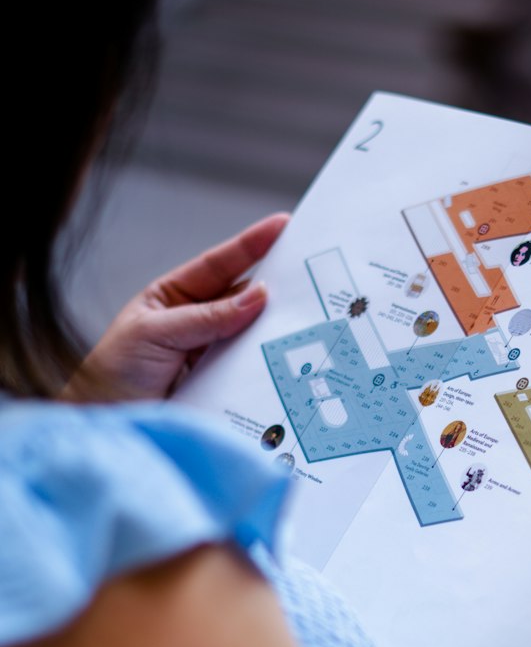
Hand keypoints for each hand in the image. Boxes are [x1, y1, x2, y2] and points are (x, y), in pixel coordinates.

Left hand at [68, 213, 288, 400]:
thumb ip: (207, 317)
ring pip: (252, 334)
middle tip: (310, 275)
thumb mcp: (156, 333)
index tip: (283, 226)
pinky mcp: (221, 386)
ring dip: (275, 329)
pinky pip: (250, 369)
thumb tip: (258, 296)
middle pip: (243, 298)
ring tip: (305, 318)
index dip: (251, 245)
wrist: (103, 420)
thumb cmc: (113, 373)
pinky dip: (269, 364)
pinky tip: (287, 360)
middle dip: (276, 285)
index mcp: (174, 297)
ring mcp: (210, 354)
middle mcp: (197, 323)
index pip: (219, 265)